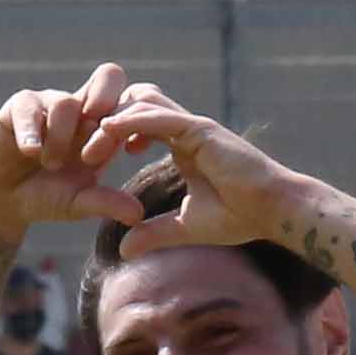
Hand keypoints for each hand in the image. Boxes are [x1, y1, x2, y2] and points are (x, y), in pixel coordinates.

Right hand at [0, 61, 167, 238]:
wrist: (4, 201)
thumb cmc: (47, 197)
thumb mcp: (79, 202)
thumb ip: (106, 203)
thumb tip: (138, 215)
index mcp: (103, 127)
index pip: (128, 104)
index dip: (131, 123)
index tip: (128, 151)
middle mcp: (80, 108)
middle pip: (109, 76)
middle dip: (108, 99)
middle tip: (100, 130)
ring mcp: (50, 103)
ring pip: (67, 102)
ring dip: (61, 138)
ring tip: (50, 165)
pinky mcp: (20, 106)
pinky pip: (29, 108)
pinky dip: (31, 132)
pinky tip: (31, 152)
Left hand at [84, 86, 311, 256]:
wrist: (273, 211)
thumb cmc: (239, 217)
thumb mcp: (185, 228)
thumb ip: (155, 233)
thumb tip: (123, 250)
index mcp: (183, 146)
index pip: (138, 126)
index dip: (112, 135)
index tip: (89, 158)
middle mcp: (186, 131)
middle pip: (135, 106)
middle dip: (106, 121)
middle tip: (82, 150)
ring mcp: (194, 126)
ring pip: (143, 104)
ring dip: (113, 120)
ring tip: (90, 147)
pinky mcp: (201, 130)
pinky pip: (160, 117)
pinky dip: (132, 121)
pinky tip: (109, 130)